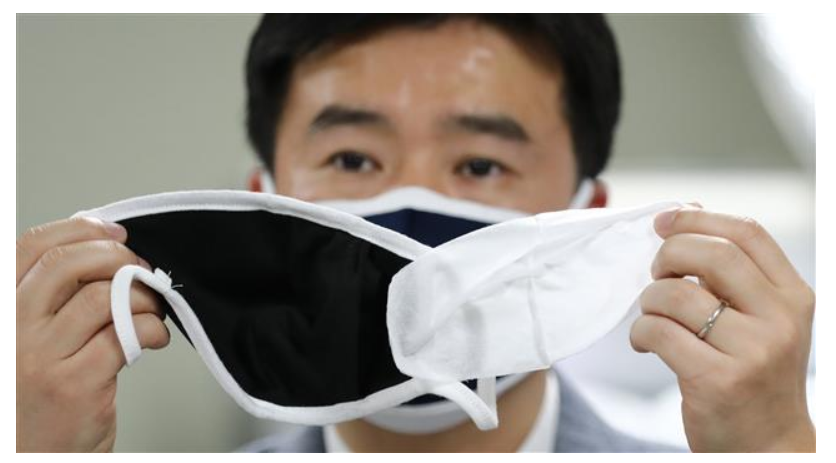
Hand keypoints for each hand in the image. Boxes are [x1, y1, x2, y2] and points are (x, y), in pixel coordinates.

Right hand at [16, 217, 169, 451]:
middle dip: (118, 256)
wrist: (28, 460)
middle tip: (141, 269)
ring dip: (143, 296)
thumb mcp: (27, 341)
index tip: (113, 232)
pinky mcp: (75, 385)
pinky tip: (154, 337)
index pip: (31, 248)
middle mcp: (10, 332)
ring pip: (104, 297)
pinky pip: (126, 335)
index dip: (79, 230)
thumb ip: (51, 300)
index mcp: (1, 313)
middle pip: (68, 264)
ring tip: (152, 309)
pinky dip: (152, 328)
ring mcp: (40, 359)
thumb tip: (99, 252)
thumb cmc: (34, 402)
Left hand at [630, 206, 814, 451]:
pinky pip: (658, 332)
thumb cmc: (752, 374)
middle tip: (656, 272)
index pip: (748, 232)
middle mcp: (780, 320)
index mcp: (793, 296)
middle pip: (713, 254)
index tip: (663, 221)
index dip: (697, 218)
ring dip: (648, 299)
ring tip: (651, 316)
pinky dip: (639, 332)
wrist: (768, 446)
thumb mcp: (760, 320)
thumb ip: (730, 273)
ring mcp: (753, 352)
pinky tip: (645, 343)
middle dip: (669, 254)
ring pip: (676, 294)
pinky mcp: (718, 380)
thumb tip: (687, 213)